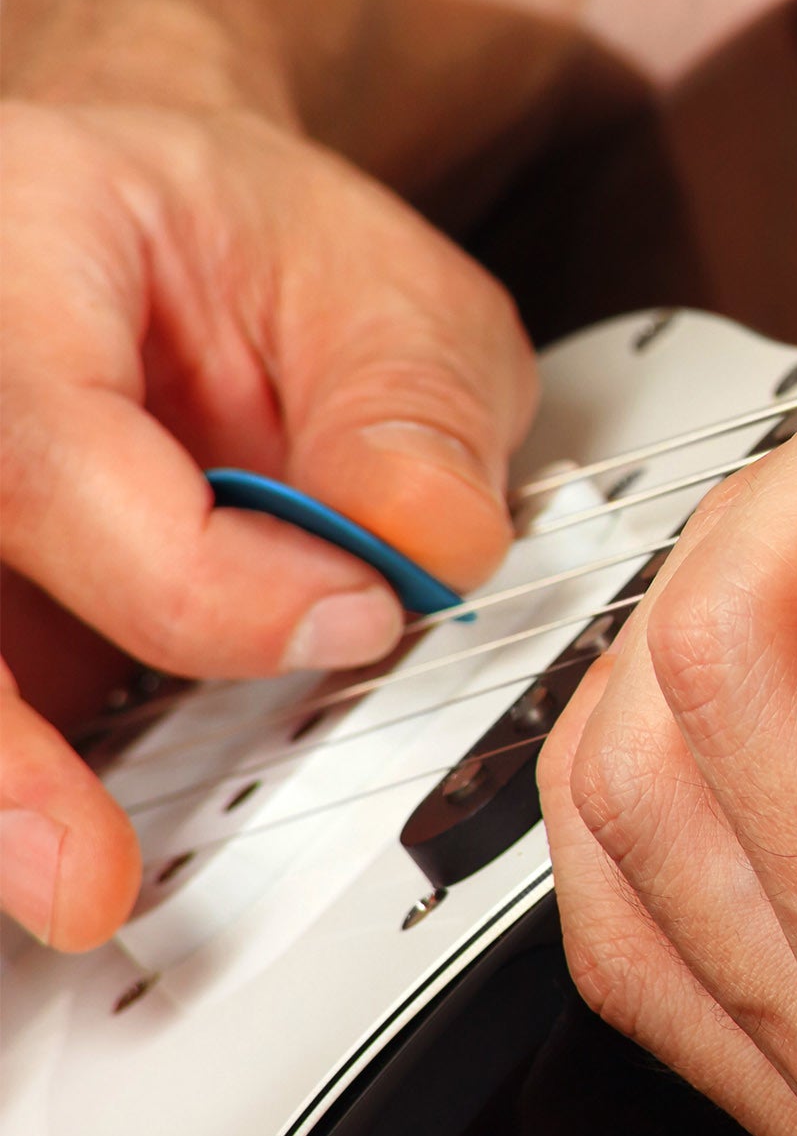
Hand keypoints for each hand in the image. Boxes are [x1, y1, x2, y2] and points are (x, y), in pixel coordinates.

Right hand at [0, 99, 536, 948]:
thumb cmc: (274, 254)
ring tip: (69, 888)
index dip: (197, 577)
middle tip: (84, 881)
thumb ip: (414, 413)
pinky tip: (62, 840)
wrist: (187, 248)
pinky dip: (26, 764)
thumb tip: (417, 552)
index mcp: (19, 248)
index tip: (352, 622)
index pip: (42, 447)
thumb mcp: (397, 296)